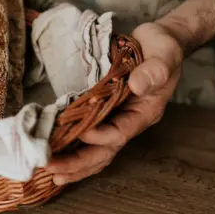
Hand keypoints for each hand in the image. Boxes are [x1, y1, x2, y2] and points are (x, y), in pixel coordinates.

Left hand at [45, 22, 183, 185]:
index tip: (80, 133)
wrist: (160, 42)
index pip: (120, 132)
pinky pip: (88, 136)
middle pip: (104, 151)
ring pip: (95, 149)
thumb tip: (137, 84)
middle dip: (79, 162)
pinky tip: (55, 153)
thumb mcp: (164, 55)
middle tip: (52, 169)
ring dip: (73, 162)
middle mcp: (129, 120)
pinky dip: (72, 147)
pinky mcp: (104, 111)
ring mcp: (116, 118)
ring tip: (50, 171)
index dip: (100, 136)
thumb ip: (154, 70)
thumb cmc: (163, 48)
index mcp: (145, 111)